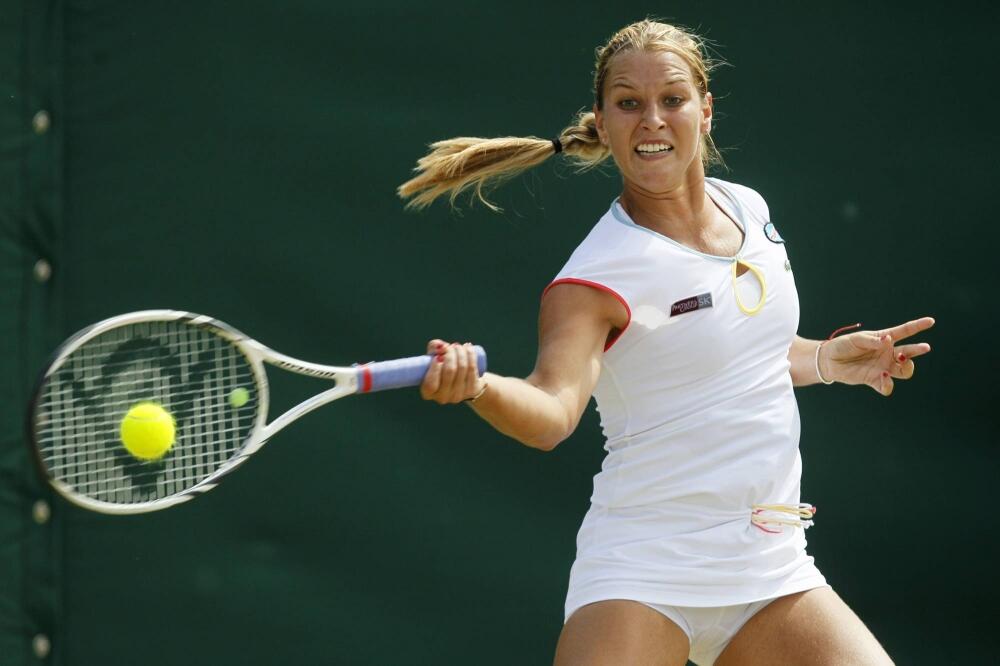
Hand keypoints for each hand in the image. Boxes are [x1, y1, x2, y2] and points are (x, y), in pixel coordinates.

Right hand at [419, 340, 486, 403]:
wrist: (462, 382)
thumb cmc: (442, 368)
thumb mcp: (434, 359)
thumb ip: (433, 349)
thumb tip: (440, 345)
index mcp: (428, 393)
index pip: (431, 384)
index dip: (435, 369)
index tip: (438, 356)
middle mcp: (443, 397)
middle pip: (449, 371)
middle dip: (450, 354)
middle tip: (450, 346)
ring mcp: (458, 395)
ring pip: (462, 368)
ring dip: (460, 352)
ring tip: (458, 346)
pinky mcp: (472, 390)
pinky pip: (472, 368)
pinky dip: (470, 355)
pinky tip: (468, 347)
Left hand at [819, 317, 934, 395]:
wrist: (828, 361)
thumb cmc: (843, 345)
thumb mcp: (856, 339)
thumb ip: (872, 340)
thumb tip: (887, 341)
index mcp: (884, 339)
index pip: (905, 332)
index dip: (918, 326)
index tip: (931, 321)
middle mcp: (887, 354)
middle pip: (909, 353)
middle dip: (918, 350)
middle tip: (924, 347)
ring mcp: (883, 367)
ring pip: (904, 371)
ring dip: (907, 367)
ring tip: (900, 360)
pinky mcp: (874, 380)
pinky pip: (887, 386)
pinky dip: (888, 383)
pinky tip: (883, 376)